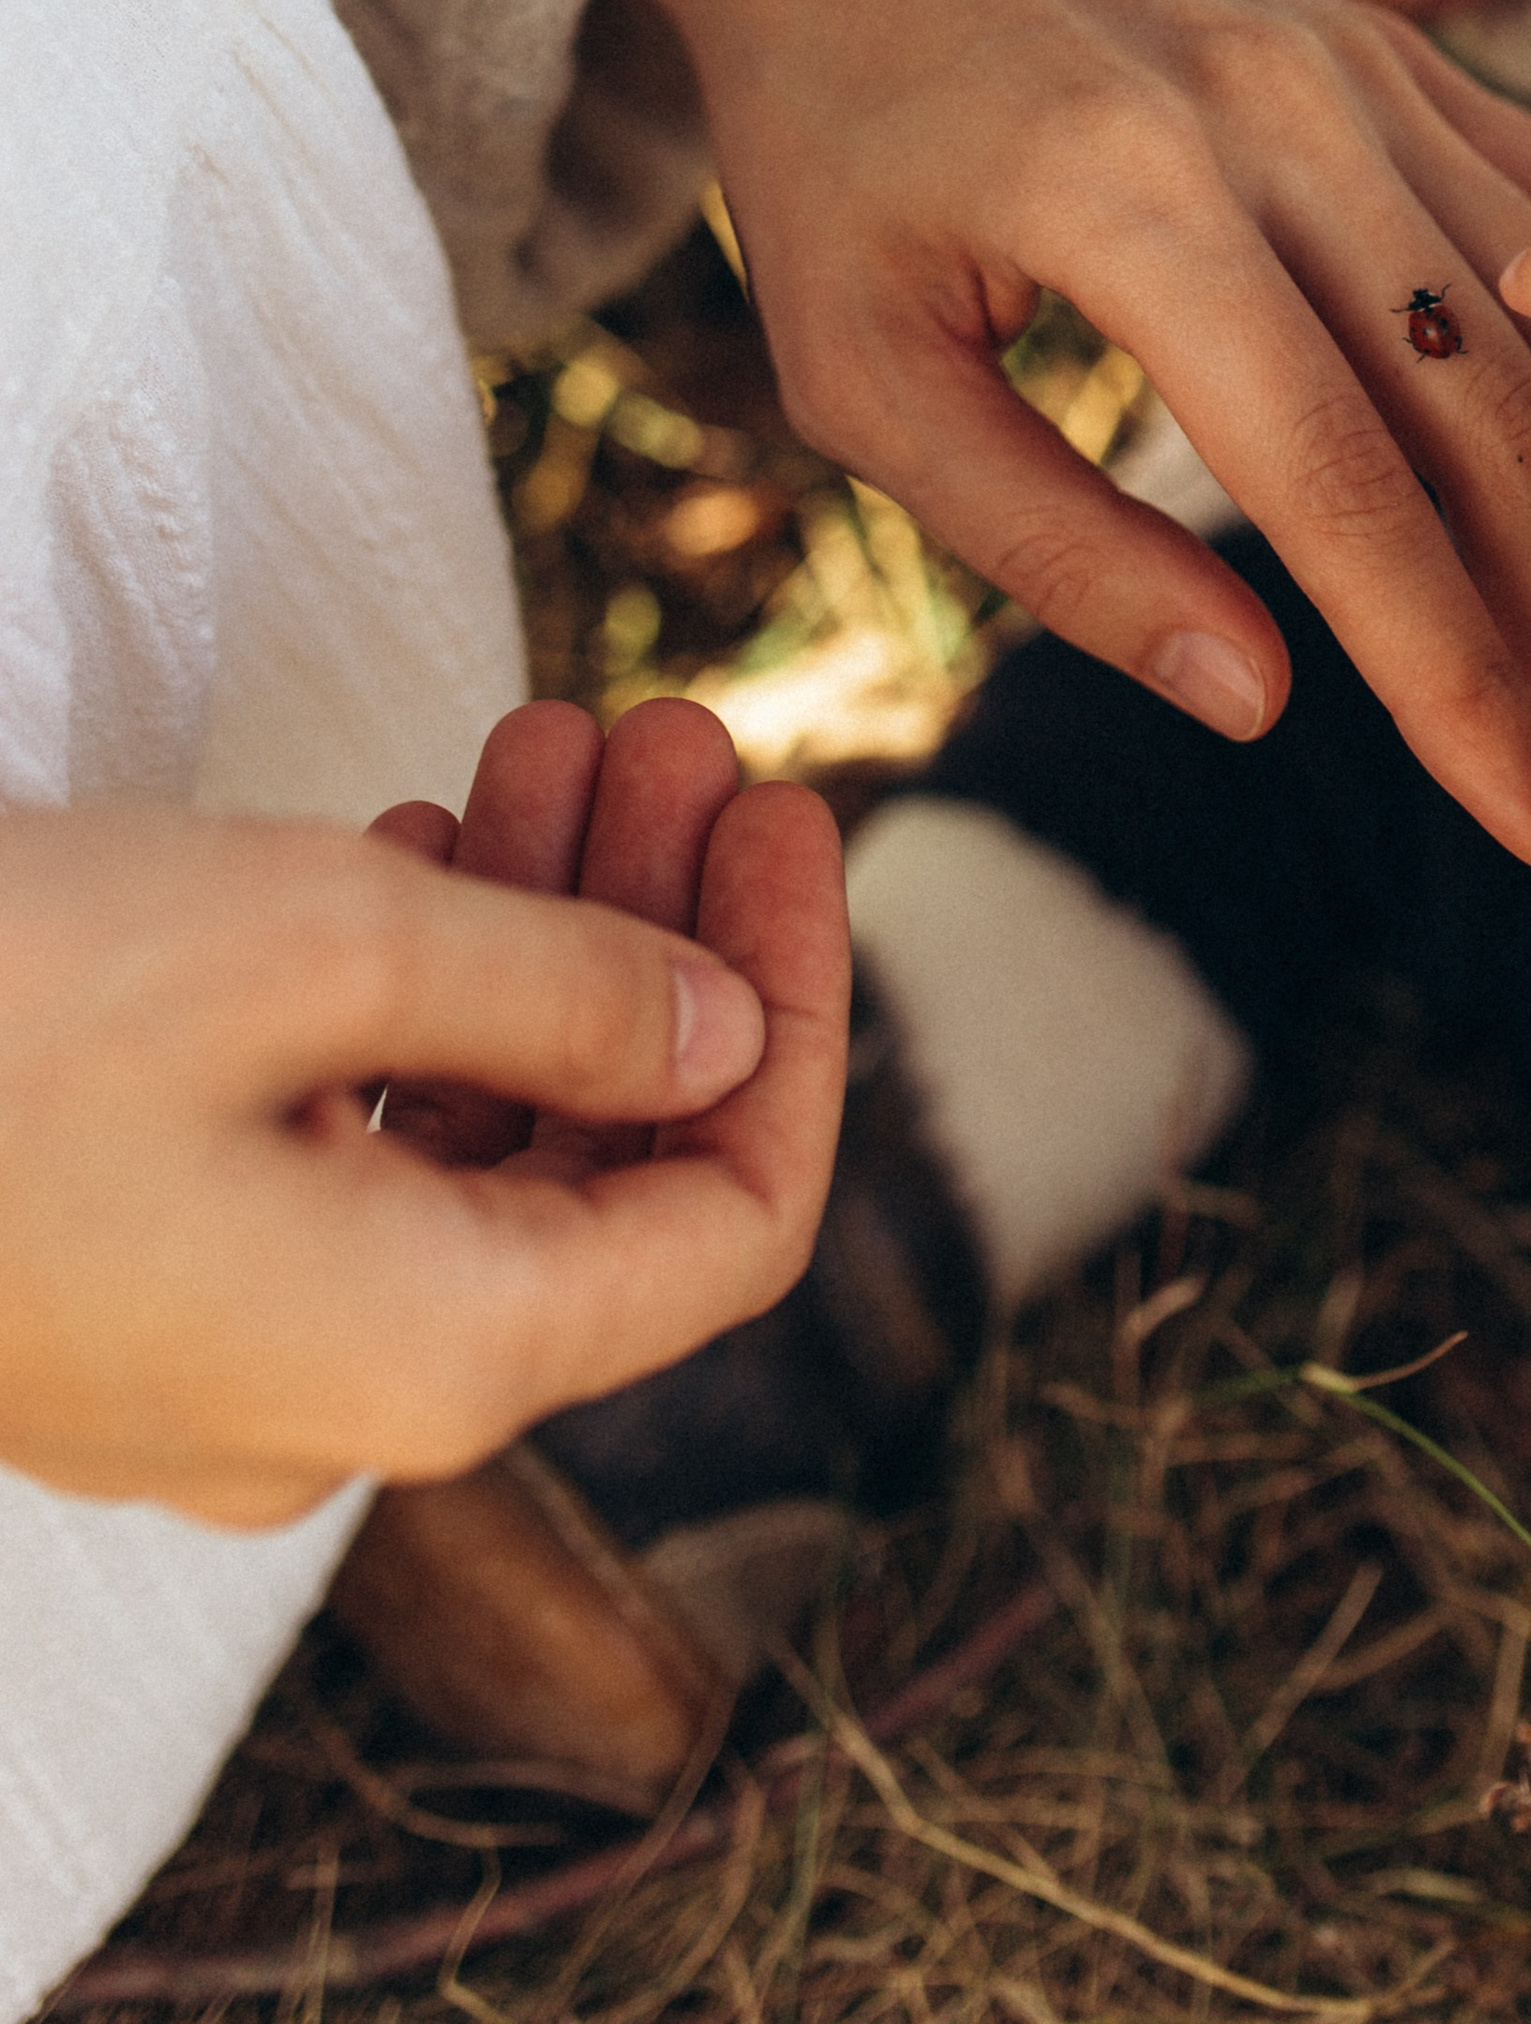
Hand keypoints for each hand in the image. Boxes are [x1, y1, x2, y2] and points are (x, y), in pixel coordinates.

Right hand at [0, 704, 846, 1527]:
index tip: (793, 813)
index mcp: (434, 1355)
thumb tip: (723, 1040)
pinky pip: (337, 1160)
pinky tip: (411, 843)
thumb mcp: (325, 945)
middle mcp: (346, 1405)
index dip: (798, 1011)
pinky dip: (404, 1002)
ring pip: (465, 1144)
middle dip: (660, 928)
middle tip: (669, 728)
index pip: (732, 1221)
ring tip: (555, 734)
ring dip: (535, 935)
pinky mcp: (128, 1300)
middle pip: (601, 1167)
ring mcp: (225, 1367)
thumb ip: (570, 999)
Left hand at [622, 0, 1530, 894]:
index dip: (1455, 685)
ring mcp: (1356, 61)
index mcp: (1135, 201)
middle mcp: (1281, 114)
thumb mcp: (861, 376)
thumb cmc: (825, 153)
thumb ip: (1053, 548)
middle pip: (1487, 422)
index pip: (1343, 491)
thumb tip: (1261, 704)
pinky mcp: (1389, 42)